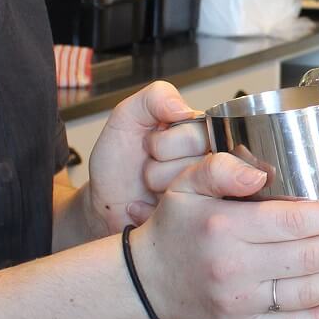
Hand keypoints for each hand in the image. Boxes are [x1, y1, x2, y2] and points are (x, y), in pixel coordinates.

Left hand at [86, 82, 200, 236]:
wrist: (105, 203)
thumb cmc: (119, 163)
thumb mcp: (127, 119)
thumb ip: (153, 98)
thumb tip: (183, 108)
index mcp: (202, 133)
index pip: (202, 133)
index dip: (167, 143)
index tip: (150, 145)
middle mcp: (212, 162)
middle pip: (202, 161)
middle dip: (160, 164)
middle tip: (149, 165)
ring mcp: (208, 194)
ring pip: (193, 187)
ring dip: (158, 187)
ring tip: (150, 185)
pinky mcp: (198, 220)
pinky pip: (183, 213)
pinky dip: (153, 210)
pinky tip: (148, 206)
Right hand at [128, 153, 318, 318]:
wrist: (146, 280)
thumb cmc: (174, 228)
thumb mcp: (187, 183)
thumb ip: (221, 168)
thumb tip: (257, 169)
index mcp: (225, 227)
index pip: (294, 222)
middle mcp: (234, 268)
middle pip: (310, 258)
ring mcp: (239, 302)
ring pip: (309, 293)